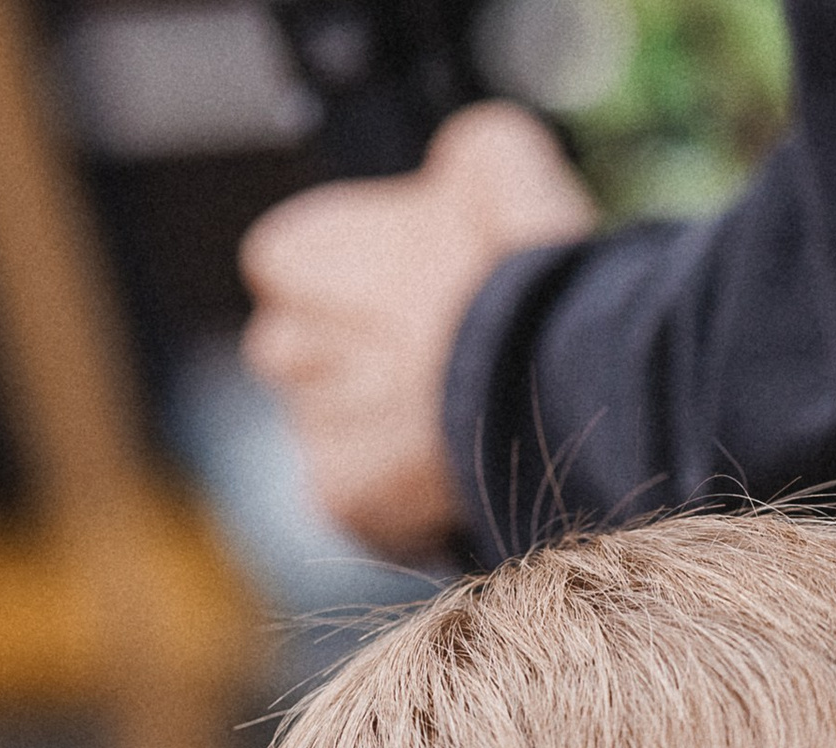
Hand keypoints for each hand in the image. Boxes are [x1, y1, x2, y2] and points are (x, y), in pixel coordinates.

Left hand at [239, 104, 595, 559]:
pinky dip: (397, 497)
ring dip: (376, 432)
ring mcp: (311, 427)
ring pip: (329, 431)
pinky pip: (357, 501)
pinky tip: (446, 476)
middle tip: (430, 371)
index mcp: (296, 254)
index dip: (347, 288)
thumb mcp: (496, 158)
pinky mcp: (342, 499)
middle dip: (350, 364)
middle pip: (295, 357)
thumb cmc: (523, 261)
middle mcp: (283, 341)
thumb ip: (451, 170)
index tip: (405, 302)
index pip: (286, 271)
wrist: (552, 372)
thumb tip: (456, 181)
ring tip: (448, 428)